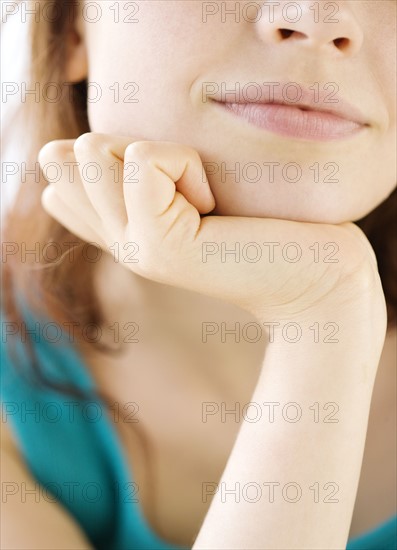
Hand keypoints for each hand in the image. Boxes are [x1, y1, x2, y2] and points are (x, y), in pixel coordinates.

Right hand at [38, 133, 383, 322]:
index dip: (98, 160)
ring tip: (203, 199)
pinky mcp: (159, 246)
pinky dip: (184, 164)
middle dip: (133, 148)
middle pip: (71, 155)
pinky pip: (142, 159)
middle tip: (188, 189)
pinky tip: (213, 205)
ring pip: (93, 151)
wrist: (312, 272)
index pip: (58, 184)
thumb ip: (127, 171)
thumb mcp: (182, 184)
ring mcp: (131, 249)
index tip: (162, 184)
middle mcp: (116, 243)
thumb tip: (59, 151)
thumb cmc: (259, 222)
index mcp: (120, 230)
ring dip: (160, 154)